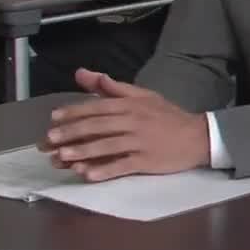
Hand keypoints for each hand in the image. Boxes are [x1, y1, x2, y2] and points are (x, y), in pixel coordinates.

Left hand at [39, 69, 209, 181]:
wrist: (199, 137)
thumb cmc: (168, 117)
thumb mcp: (144, 96)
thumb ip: (113, 87)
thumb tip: (85, 75)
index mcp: (133, 104)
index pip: (99, 106)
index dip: (75, 112)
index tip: (54, 118)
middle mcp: (135, 121)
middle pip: (99, 126)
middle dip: (72, 132)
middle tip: (50, 139)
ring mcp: (141, 142)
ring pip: (107, 146)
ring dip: (83, 151)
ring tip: (61, 157)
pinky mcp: (147, 161)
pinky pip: (121, 166)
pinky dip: (104, 170)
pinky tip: (87, 174)